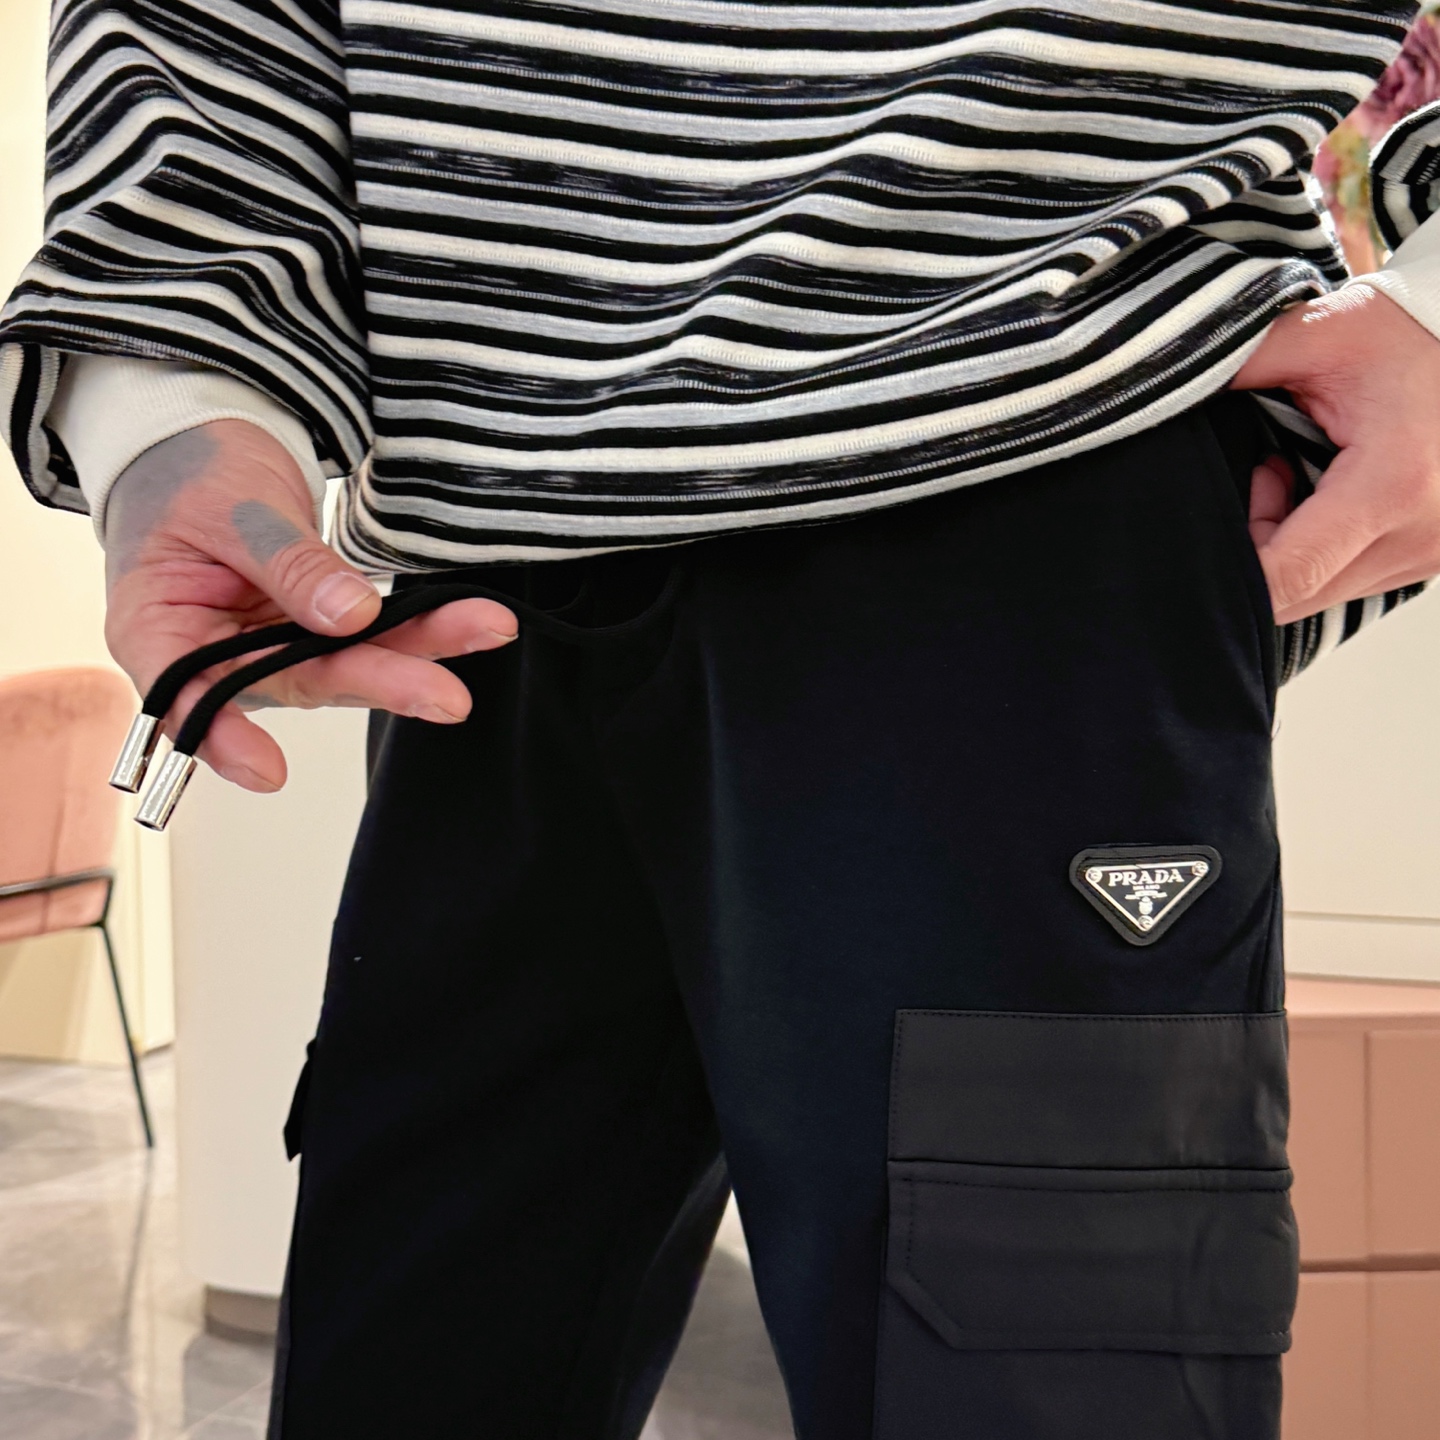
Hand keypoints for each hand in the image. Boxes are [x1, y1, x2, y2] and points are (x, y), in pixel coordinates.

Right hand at [103, 420, 516, 791]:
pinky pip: (373, 633)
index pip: (184, 699)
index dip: (223, 738)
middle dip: (379, 683)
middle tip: (445, 696)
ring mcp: (272, 646)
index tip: (267, 770)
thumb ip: (289, 565)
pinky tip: (474, 621)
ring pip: (348, 663)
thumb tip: (351, 615)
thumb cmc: (189, 474)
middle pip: (298, 682)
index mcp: (159, 631)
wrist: (205, 444)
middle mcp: (218, 654)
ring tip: (484, 631)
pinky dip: (424, 625)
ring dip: (419, 653)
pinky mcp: (316, 628)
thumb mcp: (232, 508)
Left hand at [1231, 284, 1439, 624]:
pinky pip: (1350, 580)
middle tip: (1262, 474)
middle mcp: (1421, 536)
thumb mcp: (1317, 332)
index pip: (1284, 578)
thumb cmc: (1404, 331)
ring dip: (1287, 552)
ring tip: (1293, 473)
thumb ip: (1235, 365)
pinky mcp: (1433, 558)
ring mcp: (1433, 555)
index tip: (1213, 508)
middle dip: (1254, 551)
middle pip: (1295, 598)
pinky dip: (1320, 550)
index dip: (1229, 561)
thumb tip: (1150, 390)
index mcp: (1391, 486)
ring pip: (1320, 595)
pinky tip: (1322, 492)